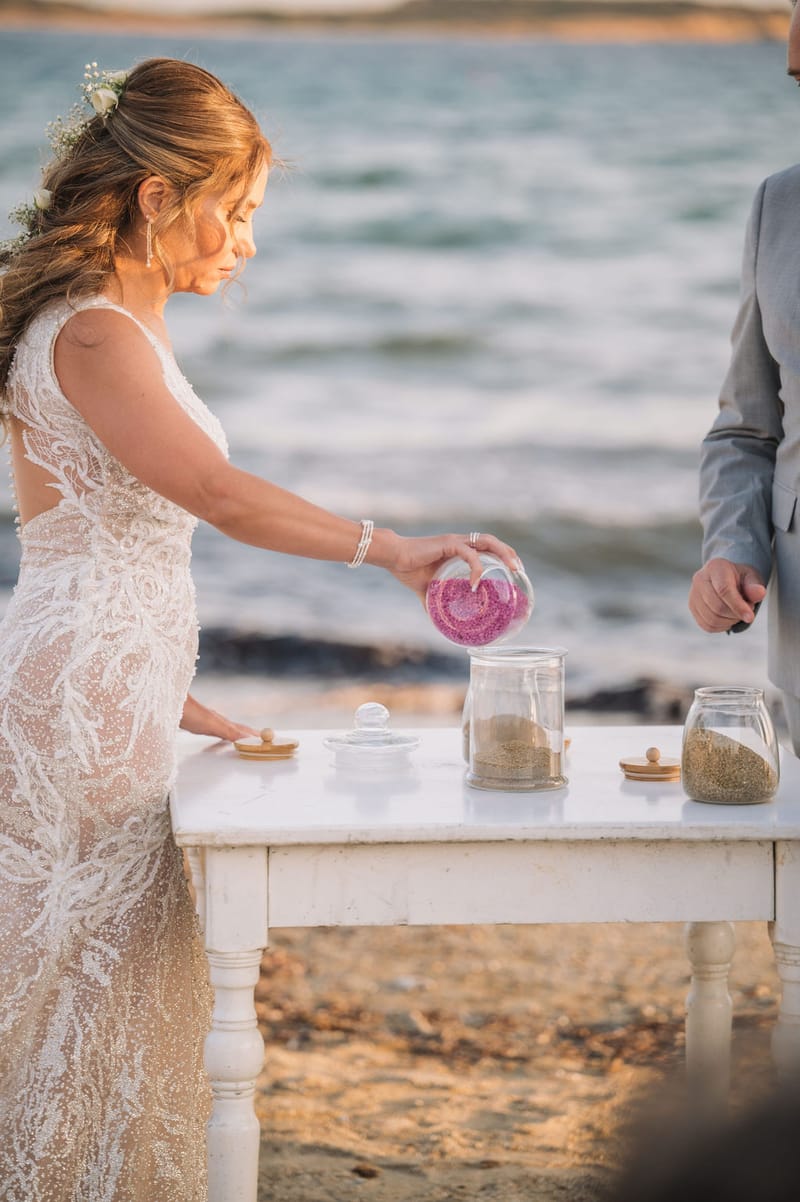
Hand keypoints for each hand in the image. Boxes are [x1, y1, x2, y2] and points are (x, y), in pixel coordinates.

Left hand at [179, 693, 258, 740]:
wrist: (167, 702)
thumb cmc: (188, 713)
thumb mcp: (212, 725)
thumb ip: (230, 732)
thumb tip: (249, 739)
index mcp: (221, 721)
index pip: (242, 729)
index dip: (254, 734)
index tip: (266, 737)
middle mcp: (215, 719)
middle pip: (235, 727)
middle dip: (247, 732)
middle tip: (258, 737)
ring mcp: (204, 720)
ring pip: (223, 726)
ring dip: (234, 732)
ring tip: (239, 737)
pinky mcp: (194, 722)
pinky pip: (212, 728)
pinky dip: (220, 732)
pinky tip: (214, 733)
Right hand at [385, 531, 523, 598]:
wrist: (393, 557)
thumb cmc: (408, 570)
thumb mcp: (426, 591)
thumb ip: (435, 604)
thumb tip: (440, 624)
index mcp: (459, 550)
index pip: (487, 549)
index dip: (503, 556)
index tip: (514, 571)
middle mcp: (461, 543)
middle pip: (493, 542)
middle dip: (510, 554)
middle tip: (520, 571)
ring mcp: (455, 542)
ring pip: (487, 541)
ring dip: (503, 554)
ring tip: (513, 568)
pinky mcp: (448, 545)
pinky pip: (469, 554)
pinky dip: (476, 568)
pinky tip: (476, 583)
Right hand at [688, 558, 765, 631]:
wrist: (726, 578)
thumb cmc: (740, 578)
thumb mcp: (751, 577)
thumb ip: (755, 586)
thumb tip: (759, 593)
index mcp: (715, 567)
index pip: (724, 590)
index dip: (738, 606)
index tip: (750, 617)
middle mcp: (699, 579)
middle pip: (717, 606)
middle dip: (735, 614)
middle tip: (747, 610)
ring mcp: (693, 594)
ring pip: (712, 619)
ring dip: (729, 622)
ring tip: (737, 613)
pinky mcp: (692, 607)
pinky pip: (707, 625)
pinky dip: (722, 626)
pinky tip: (728, 618)